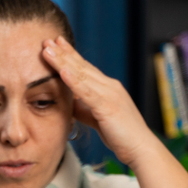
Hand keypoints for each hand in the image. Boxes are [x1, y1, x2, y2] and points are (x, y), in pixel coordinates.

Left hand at [41, 36, 157, 167]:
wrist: (140, 148)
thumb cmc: (121, 135)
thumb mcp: (98, 118)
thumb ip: (84, 108)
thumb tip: (70, 102)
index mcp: (107, 88)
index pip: (85, 68)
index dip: (69, 55)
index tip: (55, 44)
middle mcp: (109, 86)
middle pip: (82, 66)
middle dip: (63, 52)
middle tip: (46, 39)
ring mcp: (109, 94)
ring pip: (82, 74)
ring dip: (63, 61)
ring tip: (48, 50)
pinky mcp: (108, 107)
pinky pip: (88, 92)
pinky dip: (74, 81)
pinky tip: (62, 71)